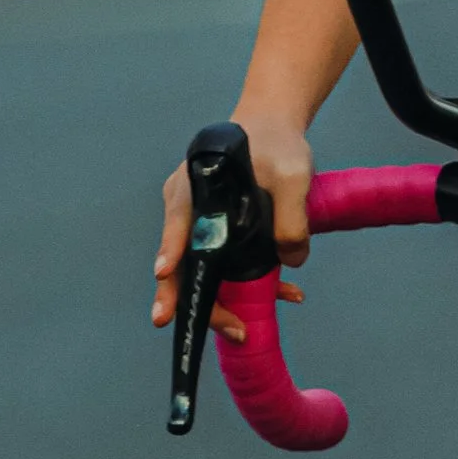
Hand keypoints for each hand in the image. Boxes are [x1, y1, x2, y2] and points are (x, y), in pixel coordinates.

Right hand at [154, 110, 311, 337]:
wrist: (273, 128)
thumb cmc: (277, 144)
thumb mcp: (293, 175)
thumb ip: (292, 218)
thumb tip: (291, 263)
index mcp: (194, 187)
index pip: (179, 222)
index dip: (171, 249)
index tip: (164, 272)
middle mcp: (186, 209)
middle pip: (182, 261)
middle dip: (194, 301)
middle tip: (223, 329)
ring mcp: (197, 224)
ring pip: (203, 271)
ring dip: (227, 300)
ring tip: (249, 328)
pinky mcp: (216, 235)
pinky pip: (223, 265)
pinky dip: (246, 283)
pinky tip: (283, 292)